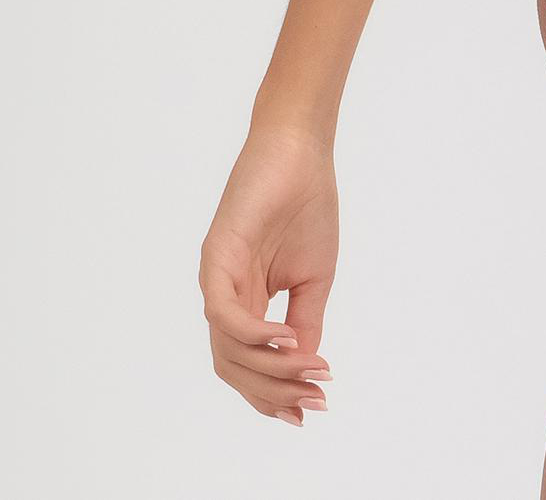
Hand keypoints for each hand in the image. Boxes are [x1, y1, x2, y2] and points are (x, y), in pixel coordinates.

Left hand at [198, 122, 337, 427]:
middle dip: (273, 392)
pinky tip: (287, 338)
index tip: (313, 409)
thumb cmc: (308, 205)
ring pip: (229, 349)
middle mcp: (224, 297)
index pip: (247, 365)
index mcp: (245, 303)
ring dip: (271, 368)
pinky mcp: (215, 258)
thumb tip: (303, 368)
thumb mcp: (314, 278)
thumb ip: (305, 323)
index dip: (275, 395)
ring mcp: (216, 279)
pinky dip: (255, 335)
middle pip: (234, 368)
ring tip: (310, 368)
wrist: (301, 151)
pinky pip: (225, 313)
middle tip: (313, 399)